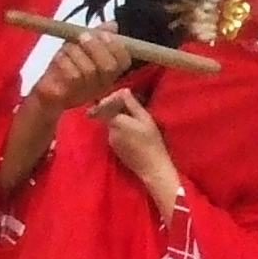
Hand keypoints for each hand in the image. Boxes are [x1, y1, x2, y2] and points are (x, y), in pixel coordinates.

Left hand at [26, 26, 134, 115]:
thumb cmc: (68, 67)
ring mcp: (87, 91)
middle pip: (108, 66)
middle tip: (83, 36)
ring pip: (88, 69)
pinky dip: (64, 62)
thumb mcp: (83, 47)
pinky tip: (59, 59)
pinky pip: (71, 75)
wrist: (48, 91)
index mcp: (110, 73)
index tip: (104, 34)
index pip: (124, 61)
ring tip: (66, 48)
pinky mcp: (70, 94)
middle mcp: (102, 84)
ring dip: (76, 53)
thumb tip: (113, 24)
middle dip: (96, 47)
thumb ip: (98, 35)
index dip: (116, 46)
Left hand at [91, 90, 180, 217]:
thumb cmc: (153, 142)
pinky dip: (121, 129)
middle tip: (130, 104)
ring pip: (112, 123)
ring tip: (135, 119)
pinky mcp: (114, 148)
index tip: (122, 95)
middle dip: (116, 107)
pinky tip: (134, 132)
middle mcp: (110, 130)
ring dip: (120, 118)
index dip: (111, 98)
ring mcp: (111, 140)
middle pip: (107, 114)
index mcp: (116, 121)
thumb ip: (132, 104)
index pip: (105, 104)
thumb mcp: (146, 119)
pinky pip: (115, 133)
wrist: (152, 168)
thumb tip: (123, 90)